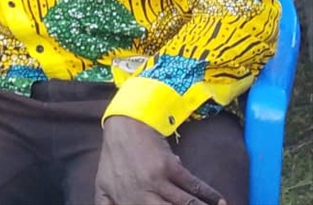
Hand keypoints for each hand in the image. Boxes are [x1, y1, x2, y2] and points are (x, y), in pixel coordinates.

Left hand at [95, 116, 225, 204]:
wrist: (124, 126)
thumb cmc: (115, 158)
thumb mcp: (104, 185)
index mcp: (125, 202)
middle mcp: (140, 196)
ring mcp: (155, 181)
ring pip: (187, 204)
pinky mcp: (169, 166)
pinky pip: (193, 185)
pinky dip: (210, 195)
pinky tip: (221, 201)